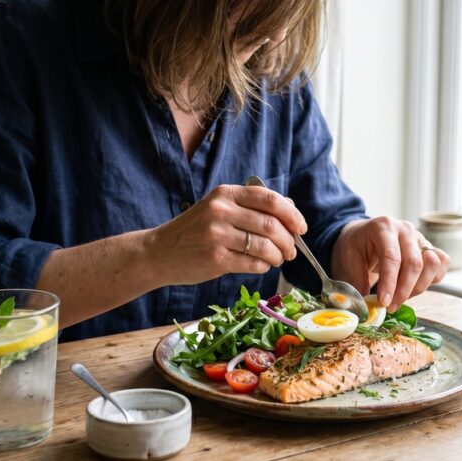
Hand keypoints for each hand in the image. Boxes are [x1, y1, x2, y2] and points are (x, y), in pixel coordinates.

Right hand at [146, 184, 307, 284]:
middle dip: (288, 240)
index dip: (292, 214)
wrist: (160, 252)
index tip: (301, 228)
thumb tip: (290, 210)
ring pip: (265, 246)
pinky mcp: (215, 259)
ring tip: (277, 260)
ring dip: (278, 256)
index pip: (270, 199)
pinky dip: (263, 266)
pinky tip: (261, 266)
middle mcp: (221, 211)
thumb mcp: (218, 208)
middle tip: (291, 251)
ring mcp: (217, 235)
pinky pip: (253, 264)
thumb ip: (250, 207)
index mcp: (225, 193)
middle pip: (271, 224)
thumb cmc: (195, 231)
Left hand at [331, 216, 449, 311]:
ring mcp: (420, 237)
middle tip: (390, 306)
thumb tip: (368, 308)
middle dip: (403, 291)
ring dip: (418, 287)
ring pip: (432, 264)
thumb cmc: (356, 247)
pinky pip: (441, 263)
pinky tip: (414, 287)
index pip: (392, 257)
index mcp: (383, 227)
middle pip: (414, 263)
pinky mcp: (429, 247)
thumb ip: (358, 283)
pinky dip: (432, 279)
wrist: (363, 236)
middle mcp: (405, 229)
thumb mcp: (349, 261)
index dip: (390, 283)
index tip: (384, 303)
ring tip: (401, 297)